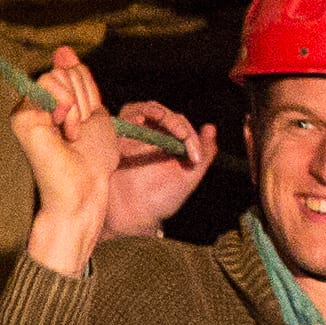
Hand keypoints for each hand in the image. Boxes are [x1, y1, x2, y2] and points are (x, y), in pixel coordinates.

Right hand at [1, 47, 126, 274]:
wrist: (85, 188)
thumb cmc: (93, 159)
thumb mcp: (94, 113)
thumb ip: (80, 82)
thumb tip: (62, 50)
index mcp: (51, 103)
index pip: (71, 71)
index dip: (86, 90)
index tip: (85, 119)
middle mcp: (34, 105)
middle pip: (64, 70)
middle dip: (83, 98)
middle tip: (78, 131)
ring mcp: (25, 111)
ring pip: (56, 76)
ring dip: (76, 106)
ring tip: (72, 135)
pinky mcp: (20, 117)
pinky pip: (49, 87)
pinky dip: (67, 108)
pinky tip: (63, 133)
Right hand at [103, 101, 211, 240]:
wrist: (133, 215)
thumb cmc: (161, 200)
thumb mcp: (189, 178)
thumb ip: (204, 155)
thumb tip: (210, 127)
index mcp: (168, 142)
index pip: (180, 123)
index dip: (189, 136)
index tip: (194, 159)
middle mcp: (150, 136)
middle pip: (162, 112)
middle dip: (174, 123)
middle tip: (182, 139)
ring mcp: (130, 137)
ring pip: (141, 109)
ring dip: (154, 112)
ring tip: (161, 120)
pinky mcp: (114, 140)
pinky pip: (122, 120)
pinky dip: (132, 116)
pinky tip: (139, 122)